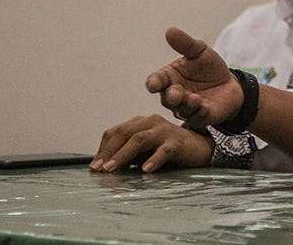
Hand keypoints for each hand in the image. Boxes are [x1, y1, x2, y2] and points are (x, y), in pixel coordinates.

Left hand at [90, 114, 215, 172]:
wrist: (198, 148)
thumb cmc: (167, 150)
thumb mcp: (144, 152)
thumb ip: (128, 155)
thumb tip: (105, 168)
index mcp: (140, 122)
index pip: (115, 131)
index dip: (103, 149)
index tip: (94, 166)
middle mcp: (150, 121)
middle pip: (124, 133)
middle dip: (109, 152)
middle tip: (99, 169)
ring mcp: (164, 130)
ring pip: (139, 139)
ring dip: (122, 155)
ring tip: (113, 169)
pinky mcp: (177, 142)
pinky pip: (163, 150)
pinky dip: (153, 160)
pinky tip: (146, 170)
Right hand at [145, 27, 243, 126]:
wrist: (230, 83)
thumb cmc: (209, 68)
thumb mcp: (200, 51)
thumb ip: (185, 44)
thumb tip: (170, 30)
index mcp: (169, 78)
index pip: (157, 81)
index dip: (154, 83)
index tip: (153, 84)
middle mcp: (174, 95)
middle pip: (167, 98)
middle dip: (171, 96)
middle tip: (176, 93)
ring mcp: (187, 108)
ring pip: (182, 110)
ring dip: (187, 105)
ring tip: (194, 99)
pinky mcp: (201, 117)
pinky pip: (198, 118)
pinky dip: (200, 114)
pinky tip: (204, 108)